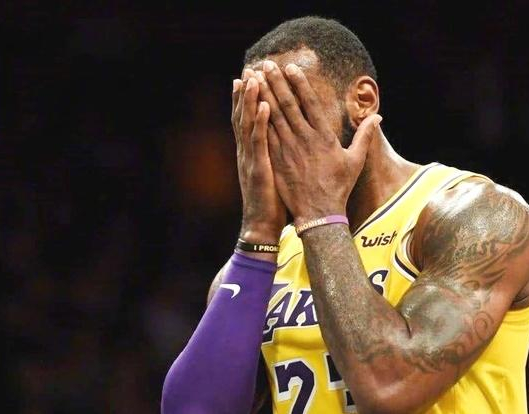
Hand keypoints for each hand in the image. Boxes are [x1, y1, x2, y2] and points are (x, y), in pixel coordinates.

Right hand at [232, 69, 286, 242]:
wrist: (262, 228)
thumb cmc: (272, 203)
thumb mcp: (272, 175)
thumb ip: (276, 156)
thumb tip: (285, 144)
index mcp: (253, 153)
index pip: (247, 121)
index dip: (247, 100)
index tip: (250, 78)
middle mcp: (248, 153)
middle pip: (243, 117)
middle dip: (245, 93)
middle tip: (248, 70)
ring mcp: (251, 160)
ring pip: (247, 125)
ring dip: (250, 101)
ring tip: (253, 79)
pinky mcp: (259, 169)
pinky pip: (259, 143)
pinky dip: (259, 123)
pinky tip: (263, 106)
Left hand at [256, 61, 381, 225]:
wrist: (319, 214)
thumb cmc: (338, 187)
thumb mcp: (355, 161)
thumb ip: (365, 136)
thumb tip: (378, 117)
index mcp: (324, 136)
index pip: (310, 103)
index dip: (299, 83)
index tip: (290, 67)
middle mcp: (304, 139)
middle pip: (287, 104)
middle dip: (275, 82)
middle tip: (265, 64)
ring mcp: (288, 150)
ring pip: (273, 117)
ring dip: (262, 96)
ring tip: (254, 79)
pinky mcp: (276, 161)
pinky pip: (265, 136)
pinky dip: (257, 119)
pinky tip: (250, 106)